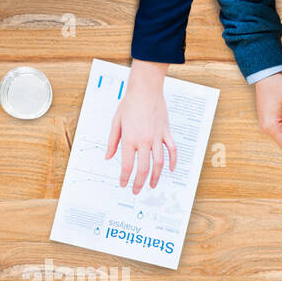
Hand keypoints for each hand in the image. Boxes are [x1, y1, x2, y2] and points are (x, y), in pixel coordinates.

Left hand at [106, 63, 175, 192]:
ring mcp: (157, 138)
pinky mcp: (166, 133)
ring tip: (152, 185)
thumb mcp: (116, 122)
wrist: (145, 90)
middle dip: (139, 183)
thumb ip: (112, 141)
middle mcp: (144, 141)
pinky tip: (170, 169)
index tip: (123, 185)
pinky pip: (172, 151)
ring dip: (156, 177)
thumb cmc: (129, 103)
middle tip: (136, 190)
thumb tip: (108, 157)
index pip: (127, 165)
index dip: (125, 178)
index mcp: (129, 139)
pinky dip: (172, 161)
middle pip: (144, 169)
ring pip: (159, 164)